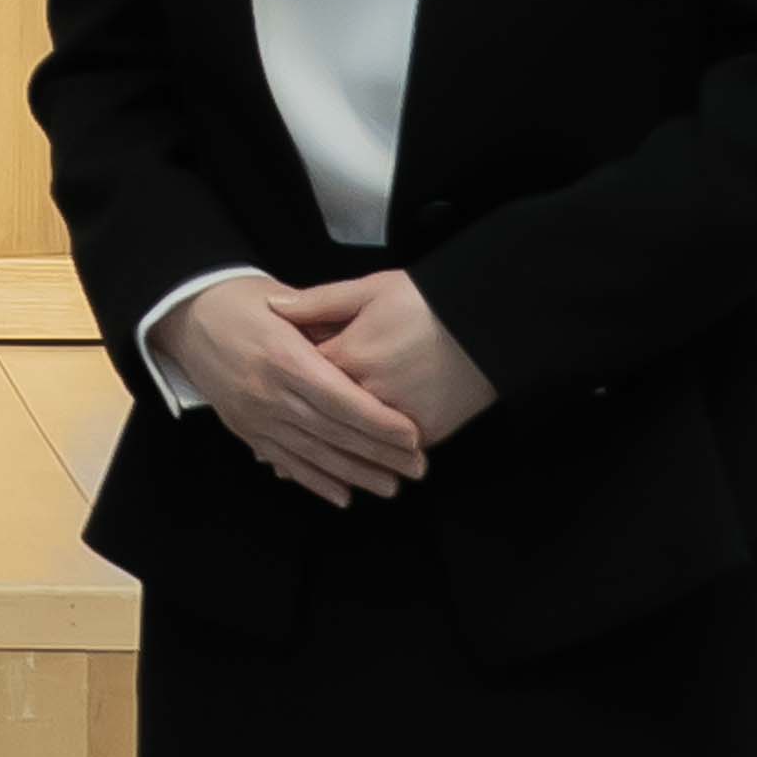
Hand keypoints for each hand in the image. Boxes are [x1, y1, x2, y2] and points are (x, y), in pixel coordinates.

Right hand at [157, 273, 423, 502]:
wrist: (185, 317)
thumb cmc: (242, 300)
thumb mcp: (285, 299)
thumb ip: (325, 323)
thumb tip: (367, 351)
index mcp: (284, 357)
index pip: (341, 399)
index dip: (378, 421)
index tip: (412, 436)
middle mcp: (269, 393)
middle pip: (332, 432)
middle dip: (378, 454)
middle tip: (417, 468)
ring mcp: (254, 416)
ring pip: (312, 454)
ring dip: (353, 474)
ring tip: (390, 487)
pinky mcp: (245, 429)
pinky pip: (284, 461)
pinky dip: (314, 481)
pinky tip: (342, 495)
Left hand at [275, 269, 492, 445]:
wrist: (487, 322)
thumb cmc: (426, 301)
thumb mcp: (371, 290)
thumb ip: (319, 302)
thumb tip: (274, 307)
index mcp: (350, 355)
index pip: (301, 376)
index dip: (286, 380)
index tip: (272, 387)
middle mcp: (369, 393)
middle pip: (322, 417)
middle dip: (297, 428)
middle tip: (269, 447)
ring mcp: (397, 418)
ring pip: (352, 443)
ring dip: (326, 455)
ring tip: (298, 465)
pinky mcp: (425, 433)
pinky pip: (388, 452)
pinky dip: (369, 458)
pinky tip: (350, 465)